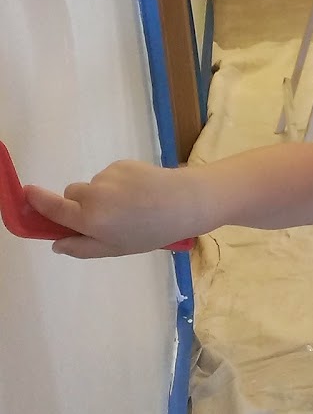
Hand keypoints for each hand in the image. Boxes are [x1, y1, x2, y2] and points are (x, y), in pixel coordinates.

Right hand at [25, 160, 199, 257]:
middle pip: (70, 196)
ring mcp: (107, 177)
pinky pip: (108, 176)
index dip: (36, 201)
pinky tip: (139, 194)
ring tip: (131, 208)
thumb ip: (82, 247)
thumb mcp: (116, 249)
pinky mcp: (121, 164)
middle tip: (106, 220)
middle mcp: (94, 195)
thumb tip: (56, 243)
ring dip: (101, 196)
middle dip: (79, 206)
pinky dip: (116, 185)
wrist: (186, 202)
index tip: (26, 194)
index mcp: (91, 220)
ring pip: (91, 187)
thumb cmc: (152, 233)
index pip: (53, 208)